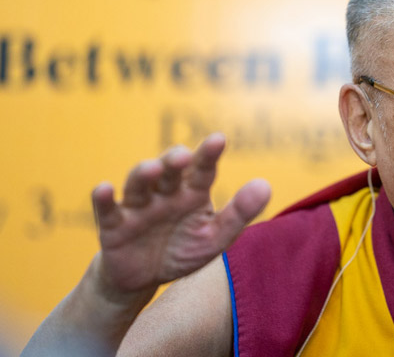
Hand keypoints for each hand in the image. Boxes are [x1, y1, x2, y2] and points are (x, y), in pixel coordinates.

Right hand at [91, 133, 270, 296]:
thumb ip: (240, 213)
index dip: (209, 154)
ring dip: (143, 174)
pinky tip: (103, 188)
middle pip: (169, 170)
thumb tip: (266, 185)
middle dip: (174, 161)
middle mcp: (165, 193)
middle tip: (182, 158)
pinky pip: (106, 211)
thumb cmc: (182, 250)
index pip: (203, 169)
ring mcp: (138, 207)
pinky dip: (102, 200)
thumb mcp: (215, 237)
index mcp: (192, 193)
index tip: (219, 139)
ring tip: (152, 169)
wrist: (144, 279)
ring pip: (138, 184)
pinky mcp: (113, 226)